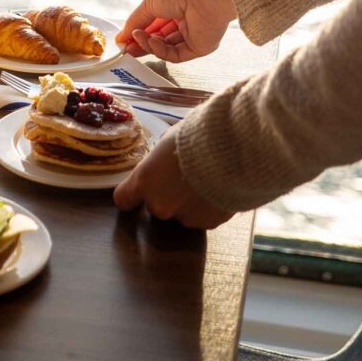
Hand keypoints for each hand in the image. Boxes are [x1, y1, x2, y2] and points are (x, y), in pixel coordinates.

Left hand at [113, 127, 232, 228]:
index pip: (123, 199)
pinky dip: (208, 208)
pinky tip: (219, 189)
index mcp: (144, 181)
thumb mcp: (169, 141)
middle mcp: (160, 204)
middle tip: (183, 178)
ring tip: (206, 181)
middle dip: (166, 196)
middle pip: (155, 207)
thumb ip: (159, 160)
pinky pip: (203, 218)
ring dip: (188, 203)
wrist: (238, 150)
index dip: (131, 195)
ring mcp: (185, 217)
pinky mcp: (209, 224)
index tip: (136, 191)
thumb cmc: (199, 136)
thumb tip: (160, 162)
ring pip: (181, 214)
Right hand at [116, 0, 236, 61]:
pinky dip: (159, 50)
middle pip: (158, 39)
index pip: (153, 24)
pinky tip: (150, 41)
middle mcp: (184, 21)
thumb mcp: (149, 3)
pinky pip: (175, 54)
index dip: (138, 32)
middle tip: (126, 47)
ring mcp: (192, 35)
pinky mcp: (199, 47)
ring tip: (137, 39)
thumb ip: (135, 22)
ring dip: (148, 45)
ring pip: (164, 48)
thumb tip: (121, 36)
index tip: (123, 39)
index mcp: (174, 6)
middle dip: (141, 43)